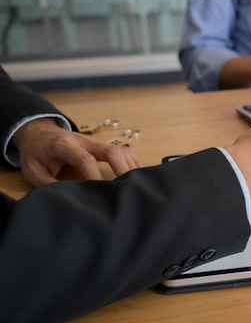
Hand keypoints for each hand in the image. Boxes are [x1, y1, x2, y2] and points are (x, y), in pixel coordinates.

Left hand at [11, 118, 141, 185]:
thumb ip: (48, 184)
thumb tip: (68, 198)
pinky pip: (124, 151)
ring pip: (121, 150)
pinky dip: (133, 164)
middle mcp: (85, 141)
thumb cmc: (36, 153)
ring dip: (131, 167)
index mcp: (64, 146)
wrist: (39, 132)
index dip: (94, 176)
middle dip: (122, 169)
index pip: (85, 159)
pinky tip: (137, 177)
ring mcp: (96, 142)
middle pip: (111, 151)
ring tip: (136, 186)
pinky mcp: (103, 145)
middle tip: (128, 190)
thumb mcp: (32, 170)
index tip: (101, 192)